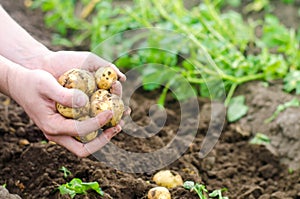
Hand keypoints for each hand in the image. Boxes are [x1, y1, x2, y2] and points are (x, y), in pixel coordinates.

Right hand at [8, 57, 124, 156]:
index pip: (80, 131)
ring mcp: (61, 133)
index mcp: (52, 126)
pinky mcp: (65, 127)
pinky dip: (98, 128)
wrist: (21, 85)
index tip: (110, 112)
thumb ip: (63, 94)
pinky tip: (108, 116)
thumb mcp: (46, 84)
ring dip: (104, 136)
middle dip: (103, 141)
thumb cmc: (32, 82)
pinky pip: (84, 134)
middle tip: (118, 127)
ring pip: (86, 144)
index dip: (98, 123)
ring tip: (119, 122)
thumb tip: (84, 102)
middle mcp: (57, 134)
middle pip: (84, 149)